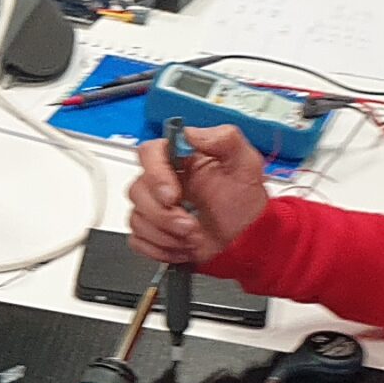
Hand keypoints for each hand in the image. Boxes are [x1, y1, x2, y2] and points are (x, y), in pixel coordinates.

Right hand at [128, 123, 267, 264]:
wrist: (246, 237)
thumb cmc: (245, 202)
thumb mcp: (246, 164)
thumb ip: (225, 139)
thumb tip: (192, 134)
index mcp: (179, 160)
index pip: (148, 154)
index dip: (155, 175)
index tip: (173, 195)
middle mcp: (162, 182)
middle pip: (137, 191)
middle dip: (164, 216)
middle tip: (191, 225)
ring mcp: (154, 208)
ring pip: (137, 219)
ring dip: (167, 235)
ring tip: (194, 236)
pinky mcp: (152, 232)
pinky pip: (138, 240)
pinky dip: (161, 249)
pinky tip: (182, 246)